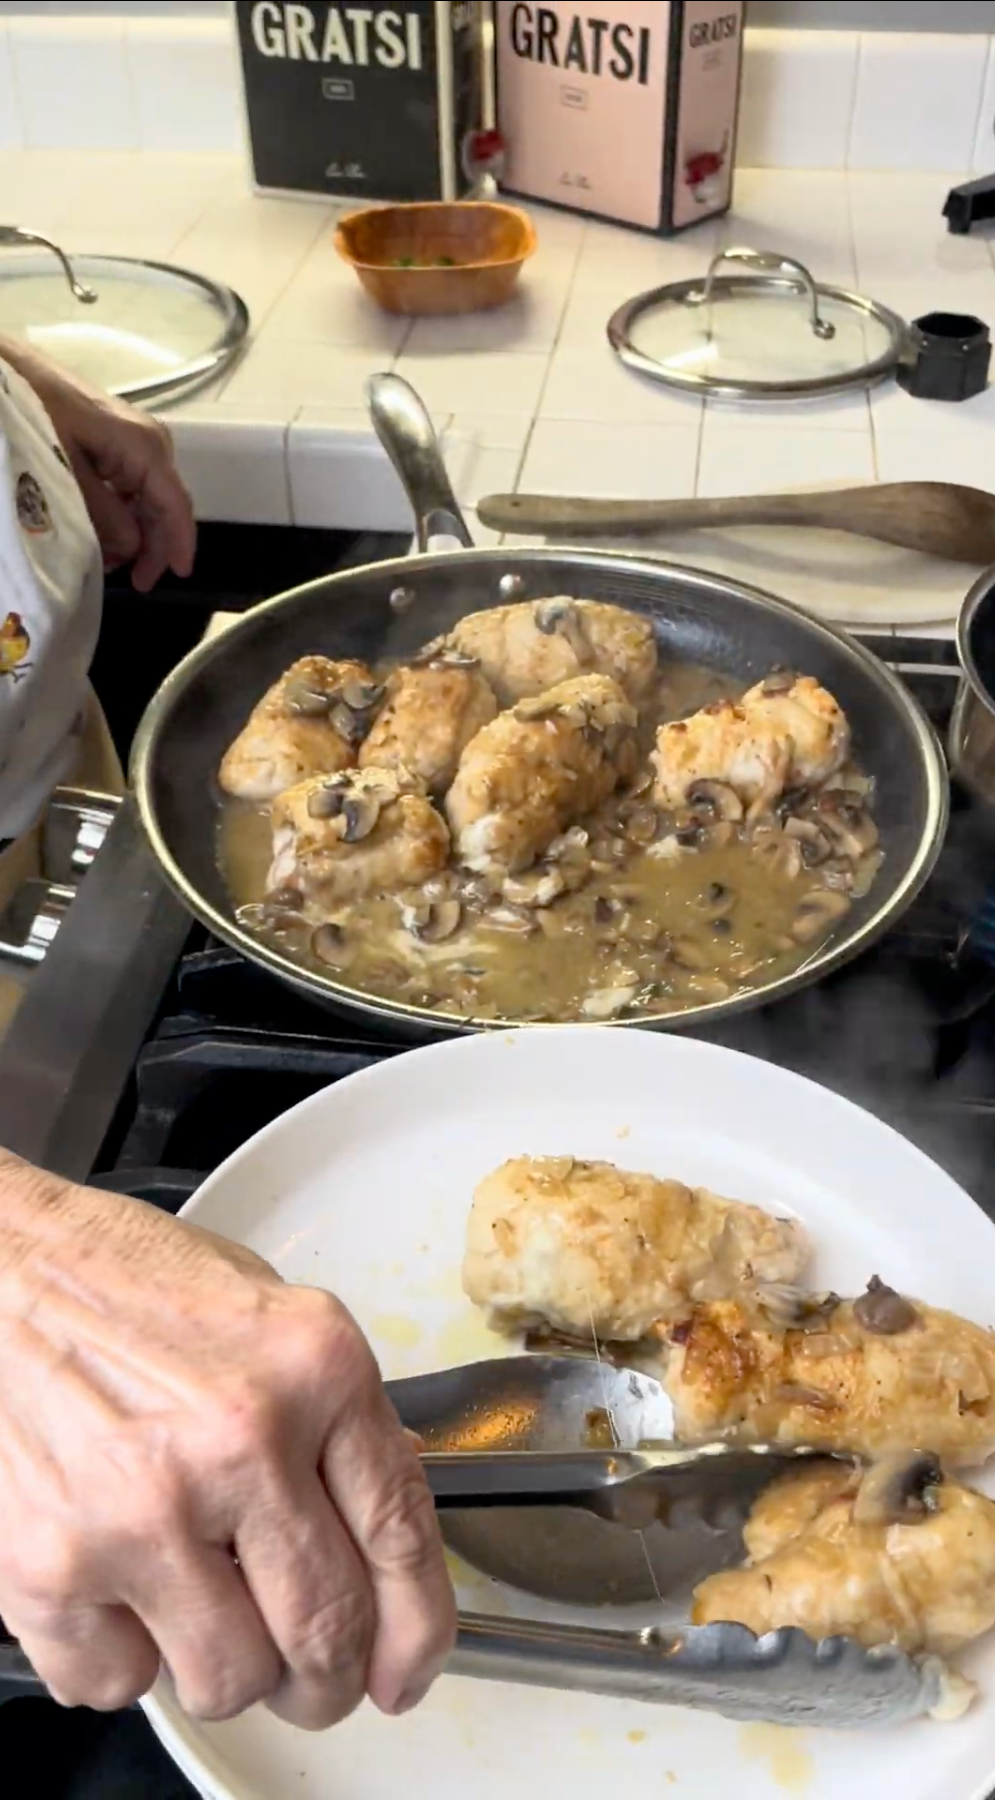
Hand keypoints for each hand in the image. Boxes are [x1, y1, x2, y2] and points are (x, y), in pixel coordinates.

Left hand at [0, 336, 195, 591]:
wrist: (11, 367)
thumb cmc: (37, 410)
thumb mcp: (66, 470)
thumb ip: (102, 516)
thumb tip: (130, 549)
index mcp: (145, 448)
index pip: (175, 506)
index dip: (178, 545)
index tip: (178, 576)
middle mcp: (150, 444)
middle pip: (165, 506)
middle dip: (152, 546)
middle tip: (134, 581)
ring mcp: (136, 442)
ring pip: (148, 499)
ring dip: (135, 532)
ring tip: (112, 561)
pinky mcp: (118, 441)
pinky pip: (132, 486)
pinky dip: (123, 513)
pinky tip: (105, 531)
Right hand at [0, 1153, 455, 1725]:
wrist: (9, 1270)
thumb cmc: (136, 1283)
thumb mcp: (278, 1319)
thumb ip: (341, 1421)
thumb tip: (387, 1534)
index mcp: (316, 1369)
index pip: (401, 1536)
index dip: (416, 1630)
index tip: (408, 1670)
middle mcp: (240, 1440)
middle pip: (325, 1634)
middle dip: (329, 1681)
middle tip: (314, 1677)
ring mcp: (143, 1509)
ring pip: (230, 1680)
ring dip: (227, 1669)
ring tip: (204, 1606)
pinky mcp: (51, 1561)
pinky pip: (117, 1682)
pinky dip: (126, 1660)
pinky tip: (123, 1590)